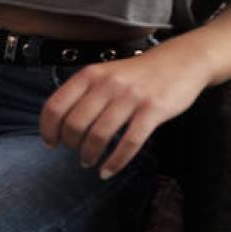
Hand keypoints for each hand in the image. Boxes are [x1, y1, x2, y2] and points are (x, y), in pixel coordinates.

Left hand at [39, 42, 207, 176]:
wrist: (182, 60)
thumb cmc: (138, 74)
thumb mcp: (105, 73)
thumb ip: (84, 92)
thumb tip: (60, 123)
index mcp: (90, 75)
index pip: (55, 106)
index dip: (48, 129)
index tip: (50, 143)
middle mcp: (107, 84)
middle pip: (74, 124)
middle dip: (70, 144)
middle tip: (75, 152)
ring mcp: (131, 97)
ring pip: (99, 135)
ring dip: (90, 155)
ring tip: (89, 162)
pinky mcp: (153, 110)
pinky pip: (129, 143)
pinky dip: (115, 162)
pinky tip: (108, 171)